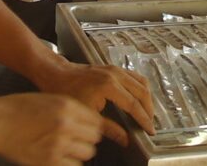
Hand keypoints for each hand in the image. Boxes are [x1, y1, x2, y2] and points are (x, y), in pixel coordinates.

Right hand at [0, 93, 104, 165]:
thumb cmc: (17, 109)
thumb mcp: (47, 100)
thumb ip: (69, 110)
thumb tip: (88, 122)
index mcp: (66, 106)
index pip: (96, 121)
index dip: (91, 126)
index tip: (85, 130)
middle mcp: (66, 124)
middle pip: (94, 138)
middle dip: (86, 139)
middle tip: (73, 140)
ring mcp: (58, 144)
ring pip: (87, 153)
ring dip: (78, 152)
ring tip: (63, 148)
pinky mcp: (50, 161)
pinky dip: (68, 163)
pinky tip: (57, 157)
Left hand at [36, 61, 154, 143]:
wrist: (56, 73)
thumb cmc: (66, 91)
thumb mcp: (87, 114)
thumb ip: (108, 128)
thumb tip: (124, 139)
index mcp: (109, 86)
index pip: (134, 105)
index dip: (144, 119)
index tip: (150, 130)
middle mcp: (115, 74)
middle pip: (142, 92)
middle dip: (149, 109)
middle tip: (150, 123)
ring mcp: (115, 69)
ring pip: (141, 82)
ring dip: (147, 97)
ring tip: (147, 112)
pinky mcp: (112, 67)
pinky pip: (134, 76)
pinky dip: (140, 87)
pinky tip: (139, 97)